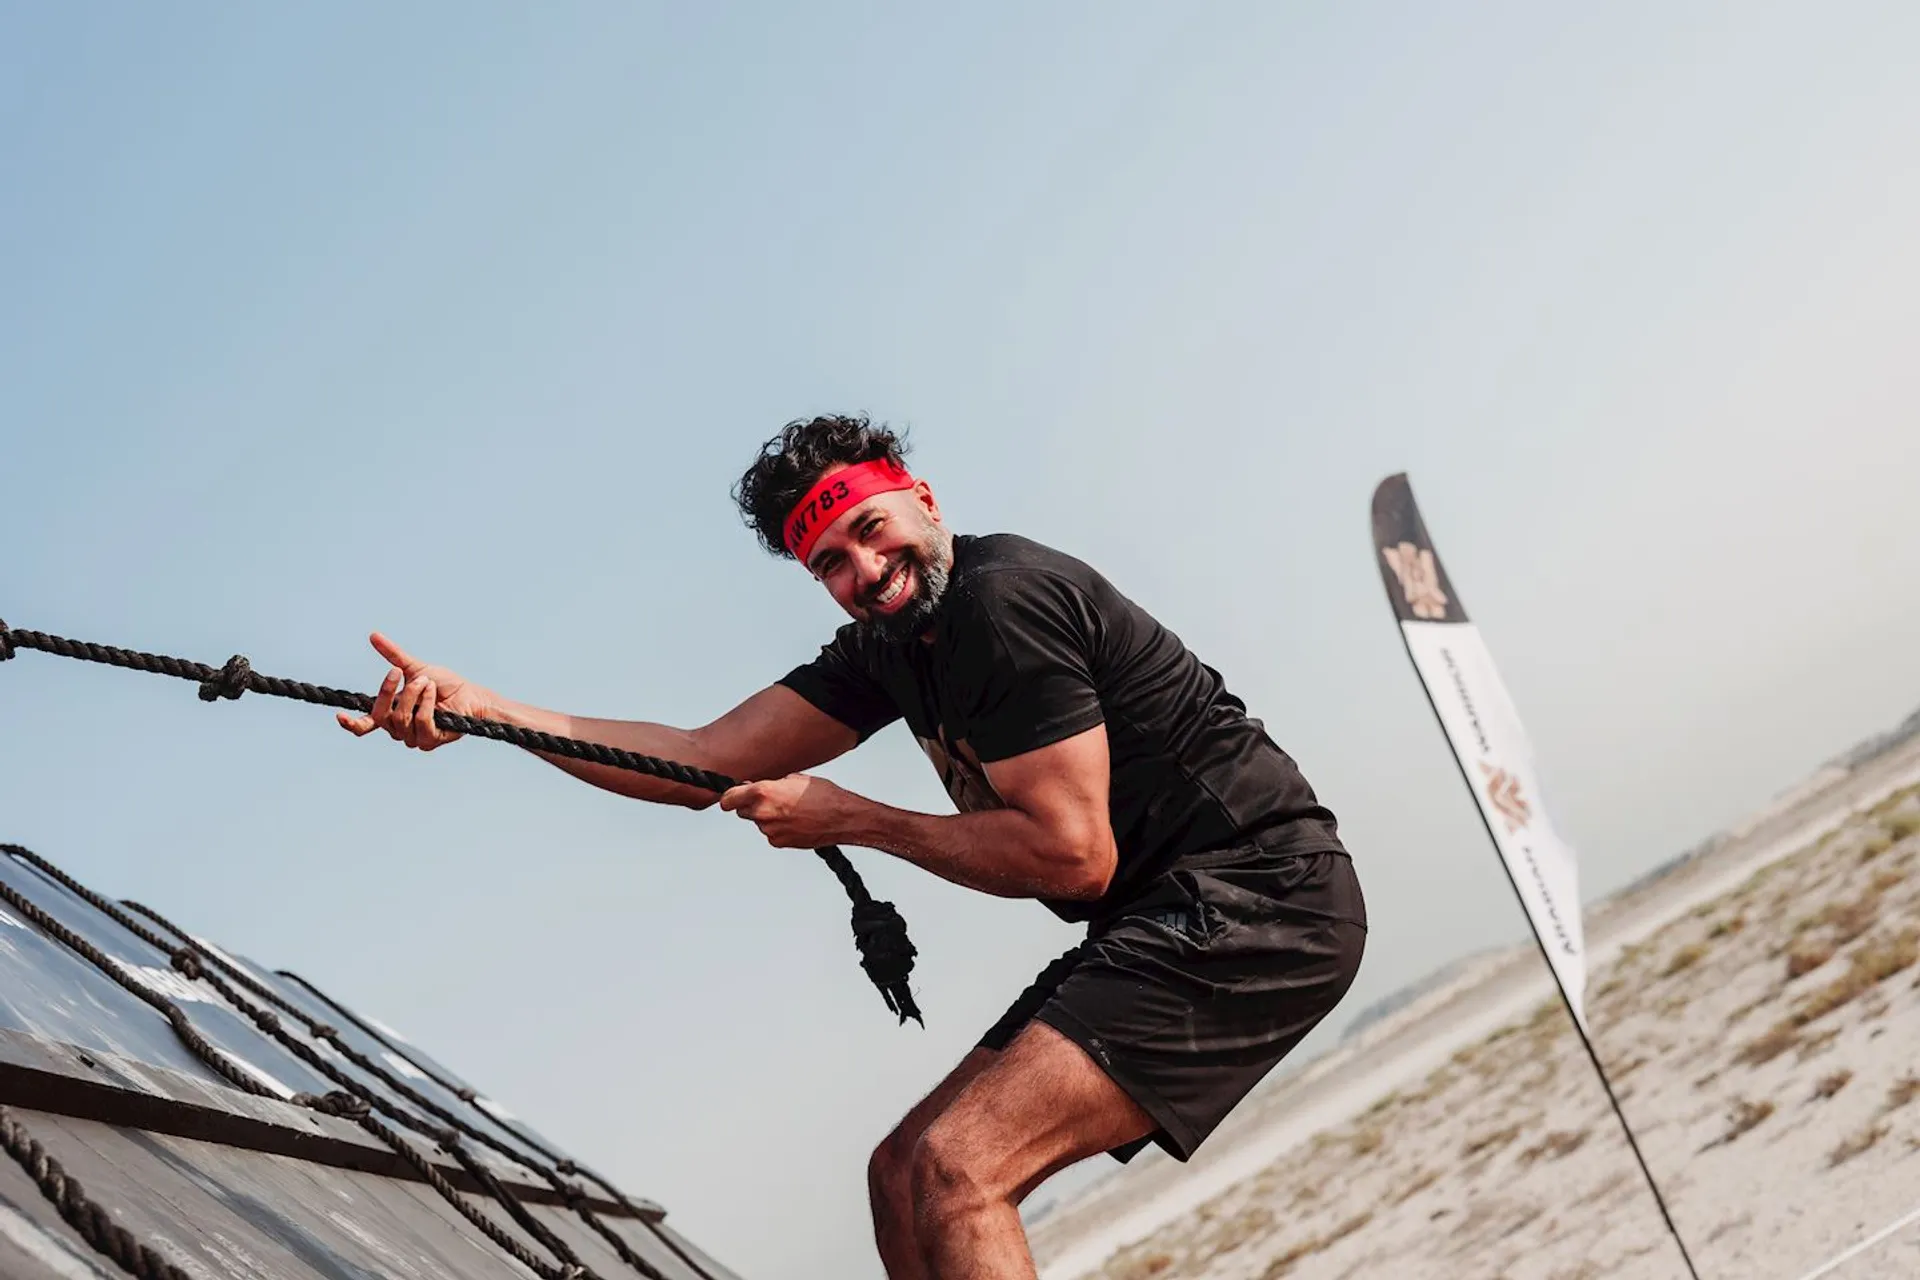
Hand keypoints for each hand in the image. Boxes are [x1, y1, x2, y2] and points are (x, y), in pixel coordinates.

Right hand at [336, 632, 494, 750]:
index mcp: (390, 714)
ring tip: (428, 682)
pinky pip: (421, 721)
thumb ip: (393, 656)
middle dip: (388, 692)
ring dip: (414, 694)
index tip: (339, 716)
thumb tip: (373, 635)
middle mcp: (398, 729)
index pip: (365, 724)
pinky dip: (427, 702)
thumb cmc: (443, 684)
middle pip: (381, 716)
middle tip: (399, 673)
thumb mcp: (414, 667)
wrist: (470, 694)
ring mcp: (413, 738)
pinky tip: (434, 692)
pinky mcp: (429, 741)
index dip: (351, 723)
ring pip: (401, 718)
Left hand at [719, 774, 855, 848]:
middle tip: (771, 801)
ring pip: (759, 823)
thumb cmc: (824, 795)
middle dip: (752, 806)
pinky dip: (779, 829)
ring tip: (792, 811)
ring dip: (769, 818)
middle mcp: (762, 813)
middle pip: (742, 812)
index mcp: (763, 792)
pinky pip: (771, 834)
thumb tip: (760, 788)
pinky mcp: (779, 843)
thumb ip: (771, 784)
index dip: (729, 798)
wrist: (843, 818)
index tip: (730, 798)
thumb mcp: (794, 779)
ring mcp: (770, 830)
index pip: (728, 799)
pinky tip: (796, 822)